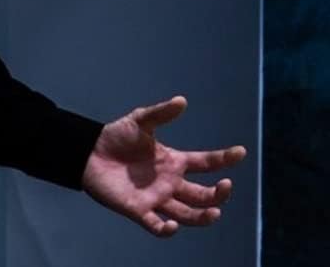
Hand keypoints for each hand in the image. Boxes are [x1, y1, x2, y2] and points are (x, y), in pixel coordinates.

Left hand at [81, 95, 245, 237]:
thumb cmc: (116, 137)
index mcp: (173, 161)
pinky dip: (167, 229)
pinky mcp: (138, 210)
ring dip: (203, 216)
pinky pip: (157, 226)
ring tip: (215, 212)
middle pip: (202, 194)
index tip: (240, 152)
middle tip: (226, 186)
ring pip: (188, 214)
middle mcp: (170, 183)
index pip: (205, 162)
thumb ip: (161, 113)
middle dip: (218, 194)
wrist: (88, 152)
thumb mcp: (140, 121)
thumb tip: (182, 100)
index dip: (224, 159)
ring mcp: (156, 198)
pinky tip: (172, 225)